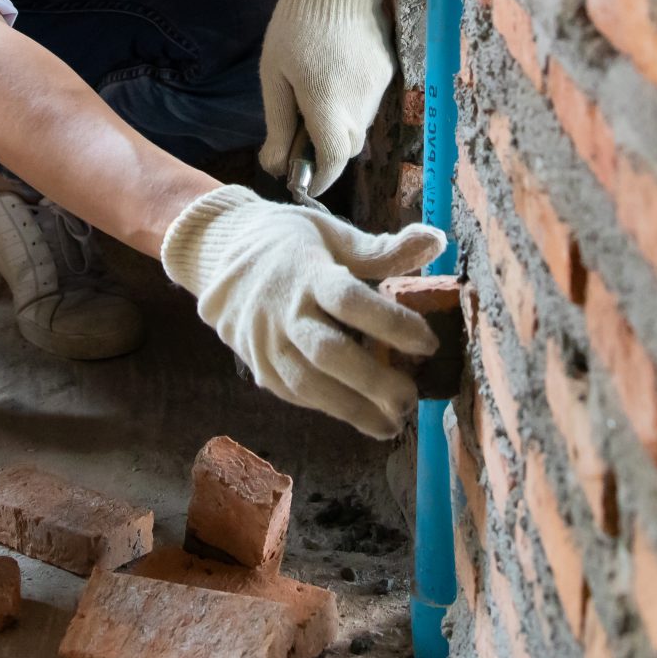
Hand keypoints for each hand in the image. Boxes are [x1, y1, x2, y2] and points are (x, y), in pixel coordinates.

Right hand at [161, 186, 445, 437]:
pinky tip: (361, 416)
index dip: (391, 323)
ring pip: (308, 384)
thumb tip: (437, 240)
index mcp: (307, 271)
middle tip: (411, 398)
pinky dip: (329, 407)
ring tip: (392, 423)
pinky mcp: (257, 366)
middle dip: (373, 382)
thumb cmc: (289, 243)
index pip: (350, 300)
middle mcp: (283, 310)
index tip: (429, 343)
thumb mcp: (333, 234)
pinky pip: (295, 394)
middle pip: (328, 352)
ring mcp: (265, 342)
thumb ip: (383, 249)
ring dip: (352, 409)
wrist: (218, 255)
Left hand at [258, 0, 394, 196]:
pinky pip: (371, 102)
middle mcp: (360, 100)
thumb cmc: (294, 26)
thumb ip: (278, 124)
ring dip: (341, 126)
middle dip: (329, 151)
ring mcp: (379, 85)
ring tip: (318, 100)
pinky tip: (335, 79)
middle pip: (349, 146)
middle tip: (304, 137)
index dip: (321, 177)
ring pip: (362, 125)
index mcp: (327, 102)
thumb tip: (276, 166)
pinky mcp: (389, 70)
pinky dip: (353, 105)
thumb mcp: (274, 74)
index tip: (306, 181)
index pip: (334, 159)